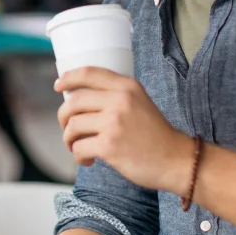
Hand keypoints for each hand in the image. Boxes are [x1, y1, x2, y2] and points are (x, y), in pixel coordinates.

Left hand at [56, 67, 194, 193]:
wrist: (176, 160)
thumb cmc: (156, 136)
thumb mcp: (140, 103)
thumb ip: (116, 96)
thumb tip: (79, 100)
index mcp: (127, 87)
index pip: (90, 73)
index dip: (69, 78)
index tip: (58, 85)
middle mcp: (120, 101)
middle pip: (74, 102)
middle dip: (63, 117)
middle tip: (68, 129)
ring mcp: (113, 123)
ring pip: (72, 126)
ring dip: (69, 139)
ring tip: (78, 147)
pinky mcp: (109, 146)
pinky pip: (78, 148)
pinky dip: (79, 156)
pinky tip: (88, 160)